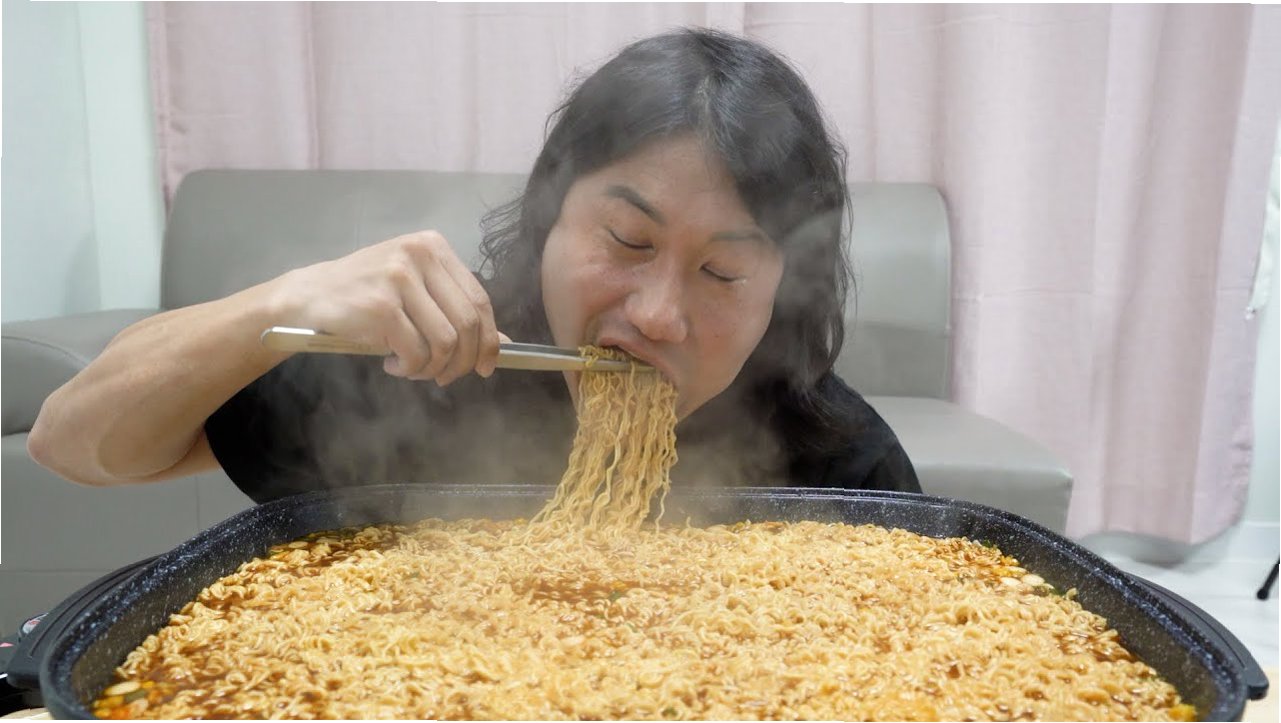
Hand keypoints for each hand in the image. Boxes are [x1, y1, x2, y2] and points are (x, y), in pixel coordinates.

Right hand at [273, 231, 502, 383]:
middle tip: (447, 377)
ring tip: (415, 370)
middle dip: (463, 361)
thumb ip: (455, 311)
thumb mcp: (415, 291)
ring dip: (434, 368)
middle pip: (467, 322)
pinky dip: (410, 368)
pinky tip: (394, 365)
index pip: (480, 300)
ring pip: (445, 341)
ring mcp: (399, 278)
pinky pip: (416, 351)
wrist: (309, 295)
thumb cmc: (366, 295)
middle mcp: (420, 255)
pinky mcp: (381, 306)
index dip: (488, 340)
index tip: (485, 366)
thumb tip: (502, 344)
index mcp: (434, 247)